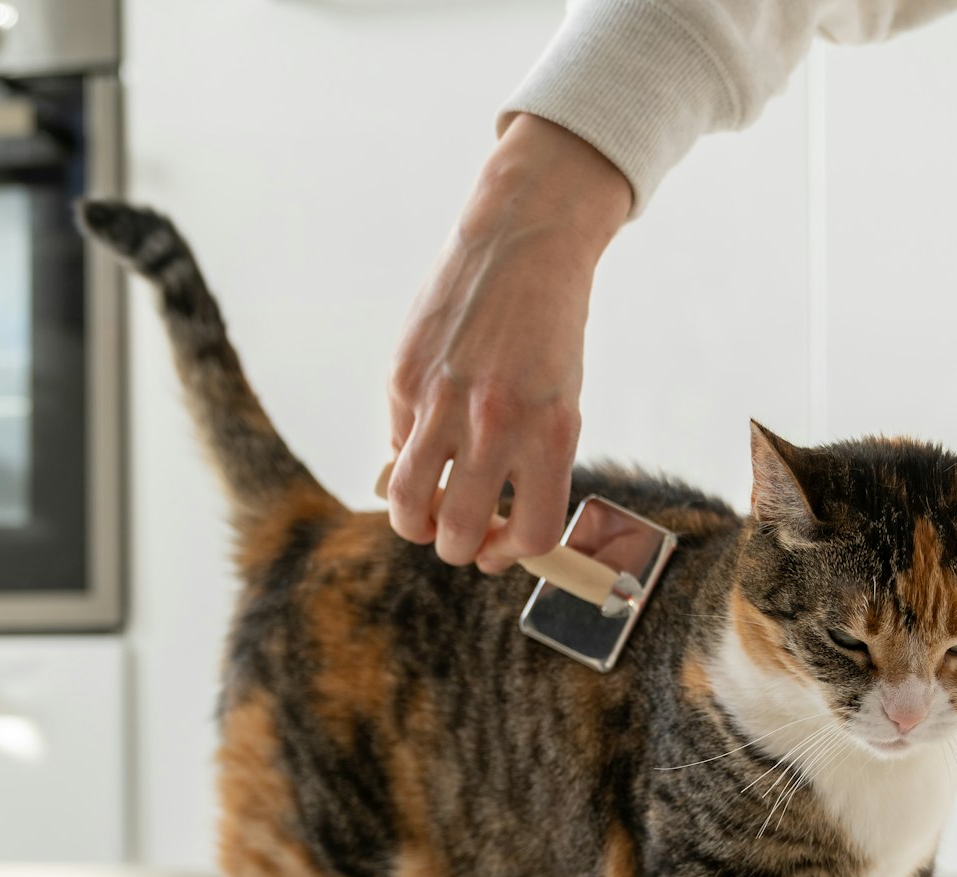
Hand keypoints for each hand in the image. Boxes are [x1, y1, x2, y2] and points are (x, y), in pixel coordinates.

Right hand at [387, 114, 631, 571]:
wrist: (525, 244)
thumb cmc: (549, 331)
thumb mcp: (559, 402)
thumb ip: (525, 465)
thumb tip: (475, 530)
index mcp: (552, 433)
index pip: (532, 534)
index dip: (512, 553)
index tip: (500, 547)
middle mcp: (496, 423)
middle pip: (456, 533)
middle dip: (456, 546)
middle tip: (461, 532)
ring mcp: (443, 401)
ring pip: (406, 505)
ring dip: (414, 521)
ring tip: (426, 509)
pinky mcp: (403, 378)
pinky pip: (397, 445)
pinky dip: (408, 454)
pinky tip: (428, 431)